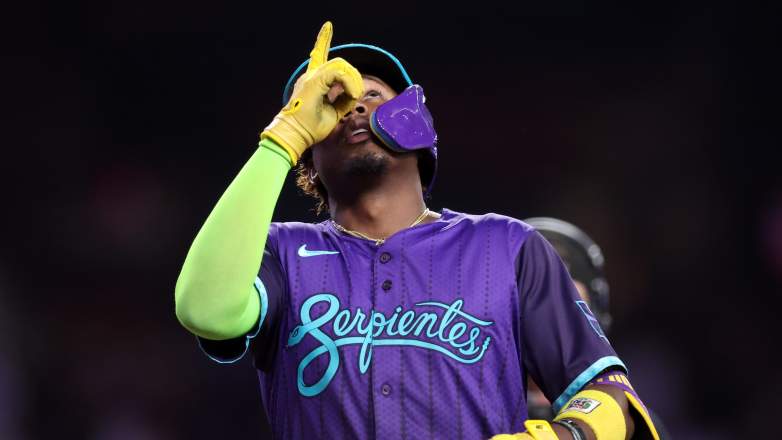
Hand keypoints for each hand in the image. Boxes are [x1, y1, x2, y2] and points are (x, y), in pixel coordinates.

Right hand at [261, 21, 363, 163]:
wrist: (295, 135)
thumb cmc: (310, 128)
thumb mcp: (333, 112)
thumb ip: (343, 100)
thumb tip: (355, 93)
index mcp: (313, 81)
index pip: (318, 55)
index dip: (323, 40)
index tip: (328, 26)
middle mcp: (311, 76)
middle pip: (339, 63)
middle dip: (354, 76)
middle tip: (356, 94)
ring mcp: (311, 78)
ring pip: (341, 65)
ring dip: (353, 81)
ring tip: (354, 95)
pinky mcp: (314, 82)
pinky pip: (338, 73)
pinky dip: (349, 83)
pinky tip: (351, 94)